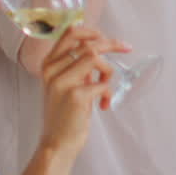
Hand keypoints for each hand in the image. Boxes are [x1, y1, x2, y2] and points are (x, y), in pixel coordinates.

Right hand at [37, 25, 129, 161]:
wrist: (57, 143)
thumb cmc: (65, 115)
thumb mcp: (65, 85)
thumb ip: (77, 68)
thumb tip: (99, 50)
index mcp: (48, 65)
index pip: (69, 33)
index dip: (92, 31)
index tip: (107, 37)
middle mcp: (52, 70)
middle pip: (88, 44)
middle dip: (113, 44)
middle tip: (127, 48)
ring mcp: (62, 82)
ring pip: (96, 58)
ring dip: (109, 72)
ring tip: (106, 89)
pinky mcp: (75, 96)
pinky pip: (103, 84)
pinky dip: (108, 93)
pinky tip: (103, 105)